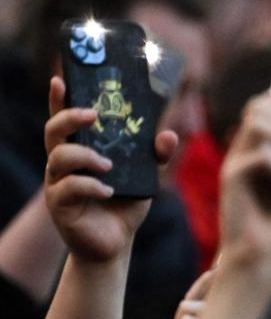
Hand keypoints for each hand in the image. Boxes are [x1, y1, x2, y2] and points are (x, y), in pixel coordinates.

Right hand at [43, 76, 177, 262]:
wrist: (117, 239)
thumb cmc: (126, 200)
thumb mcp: (147, 173)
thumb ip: (158, 153)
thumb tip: (168, 134)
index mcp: (82, 147)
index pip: (65, 117)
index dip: (60, 98)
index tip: (61, 78)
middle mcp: (64, 161)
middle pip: (53, 130)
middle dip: (70, 117)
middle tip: (93, 115)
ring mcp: (58, 182)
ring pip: (58, 157)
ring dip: (84, 156)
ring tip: (108, 165)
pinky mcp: (60, 205)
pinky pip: (68, 188)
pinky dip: (90, 186)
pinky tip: (107, 192)